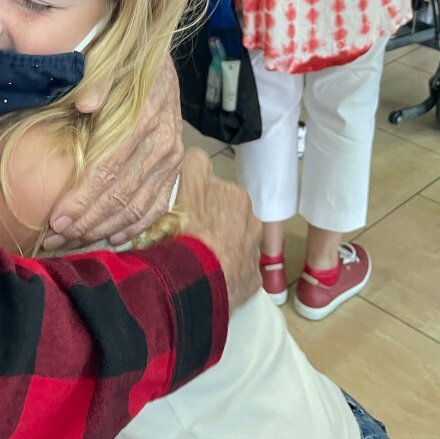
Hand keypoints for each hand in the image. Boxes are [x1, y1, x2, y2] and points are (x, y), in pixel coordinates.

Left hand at [45, 58, 182, 250]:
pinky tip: (110, 237)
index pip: (109, 169)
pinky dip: (134, 225)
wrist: (158, 59)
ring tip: (72, 243)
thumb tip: (84, 103)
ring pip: (138, 206)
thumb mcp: (109, 60)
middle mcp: (162, 142)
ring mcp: (172, 158)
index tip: (55, 220)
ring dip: (104, 229)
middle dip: (86, 222)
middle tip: (54, 239)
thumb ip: (98, 80)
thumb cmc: (123, 63)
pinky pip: (156, 205)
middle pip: (121, 194)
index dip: (82, 198)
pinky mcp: (175, 167)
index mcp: (143, 117)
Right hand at [179, 148, 261, 310]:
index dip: (198, 192)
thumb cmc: (189, 228)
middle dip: (214, 218)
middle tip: (190, 230)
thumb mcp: (187, 181)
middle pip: (228, 213)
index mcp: (236, 195)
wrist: (196, 281)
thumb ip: (195, 161)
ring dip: (223, 245)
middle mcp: (251, 220)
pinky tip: (211, 276)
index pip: (216, 185)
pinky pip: (238, 270)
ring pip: (236, 241)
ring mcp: (253, 252)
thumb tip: (197, 156)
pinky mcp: (252, 280)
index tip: (186, 203)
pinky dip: (227, 271)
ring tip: (200, 256)